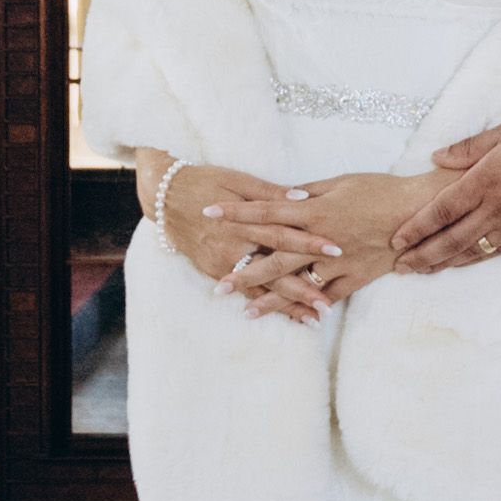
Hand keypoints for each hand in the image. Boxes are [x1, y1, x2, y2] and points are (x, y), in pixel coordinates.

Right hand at [151, 163, 339, 325]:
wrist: (164, 196)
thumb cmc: (205, 181)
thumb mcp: (237, 180)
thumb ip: (270, 193)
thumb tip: (303, 196)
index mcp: (241, 220)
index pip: (281, 233)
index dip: (308, 242)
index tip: (336, 249)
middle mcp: (232, 246)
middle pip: (273, 270)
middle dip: (302, 288)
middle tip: (328, 305)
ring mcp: (222, 262)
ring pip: (260, 288)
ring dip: (287, 306)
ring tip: (314, 320)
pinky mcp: (214, 271)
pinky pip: (244, 291)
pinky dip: (265, 304)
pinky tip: (284, 315)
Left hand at [385, 114, 500, 274]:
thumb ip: (470, 147)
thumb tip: (436, 157)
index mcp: (488, 179)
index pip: (443, 210)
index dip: (417, 227)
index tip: (397, 238)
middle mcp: (498, 208)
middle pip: (451, 239)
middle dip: (422, 255)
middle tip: (399, 266)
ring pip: (471, 251)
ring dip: (442, 263)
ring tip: (420, 270)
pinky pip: (494, 253)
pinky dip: (471, 260)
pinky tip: (458, 263)